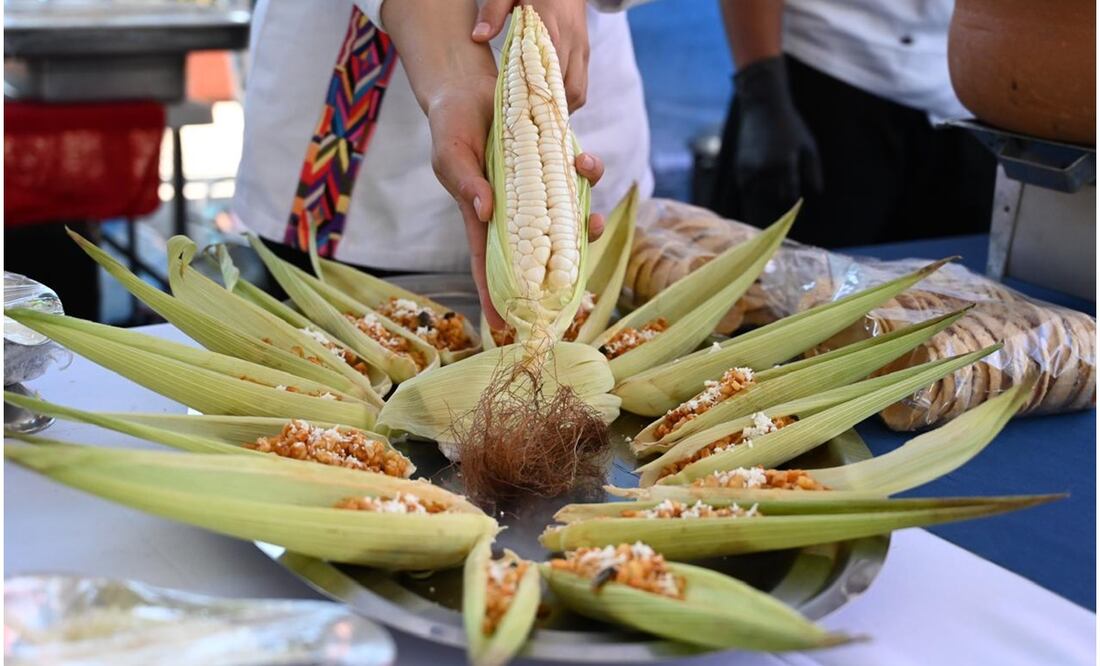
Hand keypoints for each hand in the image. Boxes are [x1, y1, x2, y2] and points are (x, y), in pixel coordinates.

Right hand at [426, 76, 604, 329]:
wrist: (470, 84)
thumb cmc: (452, 125)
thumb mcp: (450, 154)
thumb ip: (466, 183)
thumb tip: (487, 211)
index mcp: (482, 218)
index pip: (489, 266)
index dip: (497, 297)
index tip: (508, 327)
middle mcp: (514, 210)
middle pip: (539, 251)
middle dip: (560, 270)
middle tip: (575, 278)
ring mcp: (537, 187)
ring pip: (566, 219)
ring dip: (584, 225)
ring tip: (594, 220)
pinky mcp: (553, 161)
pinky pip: (576, 176)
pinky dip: (586, 171)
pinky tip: (583, 161)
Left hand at [472, 0, 589, 110]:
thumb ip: (493, 12)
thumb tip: (478, 37)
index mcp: (551, 23)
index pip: (545, 65)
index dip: (532, 89)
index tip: (513, 105)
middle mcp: (571, 40)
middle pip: (562, 86)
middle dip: (543, 106)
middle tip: (520, 120)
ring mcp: (581, 49)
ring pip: (576, 92)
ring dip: (557, 108)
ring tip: (534, 118)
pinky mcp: (585, 55)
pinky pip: (581, 88)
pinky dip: (565, 101)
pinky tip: (547, 106)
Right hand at [733, 56, 823, 225]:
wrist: (763, 106)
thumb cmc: (790, 125)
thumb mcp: (808, 144)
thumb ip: (813, 169)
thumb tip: (817, 192)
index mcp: (785, 164)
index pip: (789, 194)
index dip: (793, 201)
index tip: (795, 206)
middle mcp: (766, 169)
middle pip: (774, 196)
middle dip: (780, 198)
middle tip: (783, 204)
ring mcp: (750, 168)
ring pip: (758, 195)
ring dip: (766, 196)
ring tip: (771, 195)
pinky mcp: (740, 166)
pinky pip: (747, 188)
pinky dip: (753, 189)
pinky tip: (759, 186)